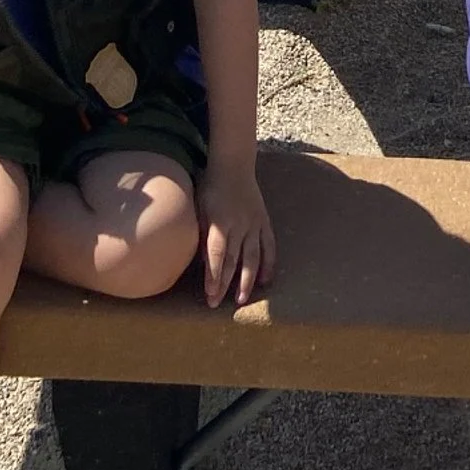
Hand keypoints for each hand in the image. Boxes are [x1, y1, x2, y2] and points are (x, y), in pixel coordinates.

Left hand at [198, 162, 276, 307]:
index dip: (214, 276)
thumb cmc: (211, 187)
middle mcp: (239, 224)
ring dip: (247, 280)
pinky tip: (266, 281)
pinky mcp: (264, 221)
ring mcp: (254, 224)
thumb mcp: (200, 207)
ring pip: (253, 257)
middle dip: (225, 284)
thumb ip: (203, 233)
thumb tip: (205, 262)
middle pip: (233, 260)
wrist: (234, 164)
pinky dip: (269, 264)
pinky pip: (269, 246)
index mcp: (220, 221)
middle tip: (217, 304)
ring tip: (241, 300)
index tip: (210, 295)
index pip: (218, 254)